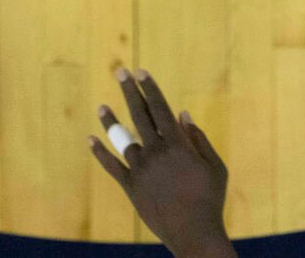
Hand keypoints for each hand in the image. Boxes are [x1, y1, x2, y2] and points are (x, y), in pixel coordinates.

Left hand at [88, 69, 233, 257]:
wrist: (193, 232)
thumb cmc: (210, 199)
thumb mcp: (215, 166)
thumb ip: (198, 138)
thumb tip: (182, 114)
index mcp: (177, 144)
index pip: (160, 108)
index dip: (150, 88)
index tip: (141, 71)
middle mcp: (155, 151)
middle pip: (139, 115)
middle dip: (130, 91)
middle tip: (120, 72)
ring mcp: (141, 169)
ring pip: (122, 139)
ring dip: (111, 121)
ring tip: (102, 106)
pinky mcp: (131, 187)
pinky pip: (112, 166)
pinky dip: (100, 153)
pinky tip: (90, 140)